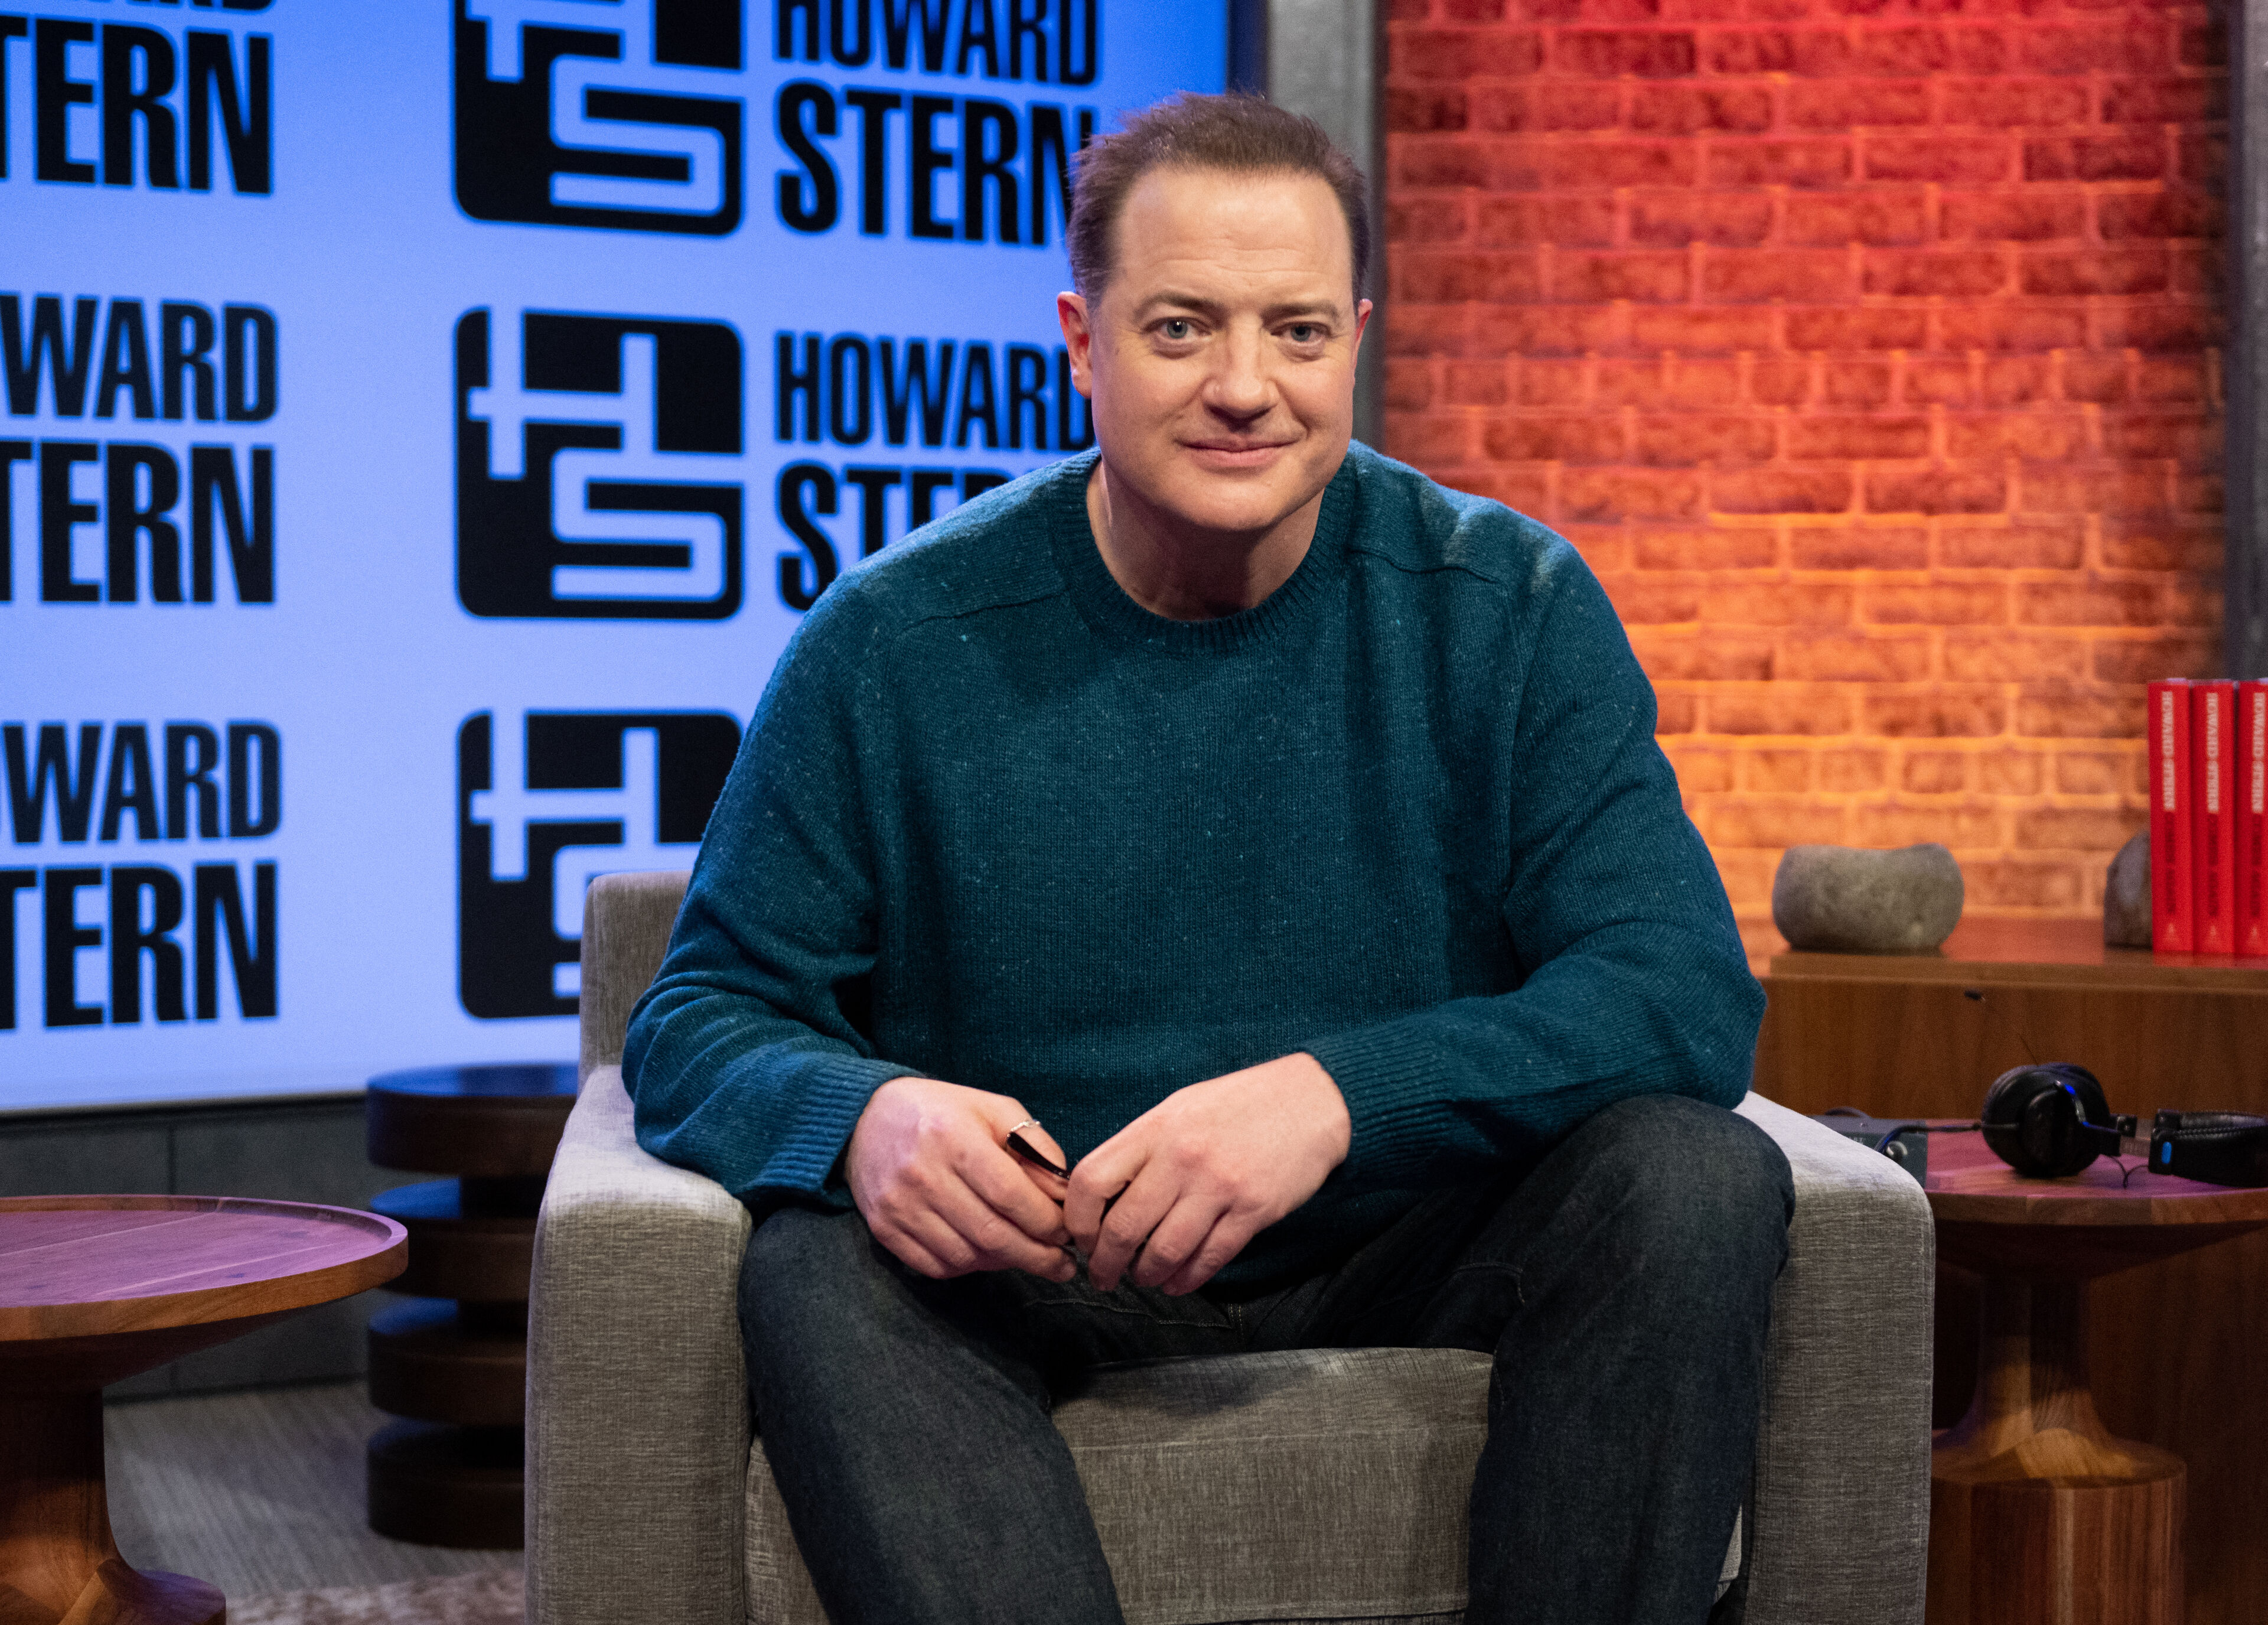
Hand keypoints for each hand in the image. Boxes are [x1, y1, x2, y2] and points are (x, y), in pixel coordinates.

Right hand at [845, 1077, 1075, 1281]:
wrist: (865, 1119)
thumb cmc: (942, 1113)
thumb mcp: (994, 1110)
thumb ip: (1035, 1146)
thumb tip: (1062, 1195)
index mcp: (954, 1137)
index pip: (1010, 1195)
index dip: (1046, 1221)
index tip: (1068, 1233)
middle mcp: (923, 1174)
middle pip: (991, 1233)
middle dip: (1036, 1256)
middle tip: (1062, 1265)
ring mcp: (899, 1205)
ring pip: (965, 1256)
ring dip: (1004, 1264)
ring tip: (1027, 1257)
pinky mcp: (883, 1228)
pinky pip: (935, 1266)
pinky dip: (968, 1267)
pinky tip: (986, 1256)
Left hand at [1065, 1053, 1349, 1295]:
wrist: (1312, 1101)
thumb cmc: (1241, 1104)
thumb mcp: (1181, 1108)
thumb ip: (1143, 1147)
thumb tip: (1104, 1196)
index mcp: (1157, 1128)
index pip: (1091, 1180)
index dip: (1077, 1219)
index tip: (1081, 1237)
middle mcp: (1183, 1157)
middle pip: (1123, 1227)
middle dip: (1105, 1263)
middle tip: (1103, 1275)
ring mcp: (1219, 1186)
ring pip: (1164, 1251)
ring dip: (1146, 1275)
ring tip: (1142, 1279)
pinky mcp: (1253, 1211)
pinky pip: (1209, 1259)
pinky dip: (1187, 1279)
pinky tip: (1177, 1282)